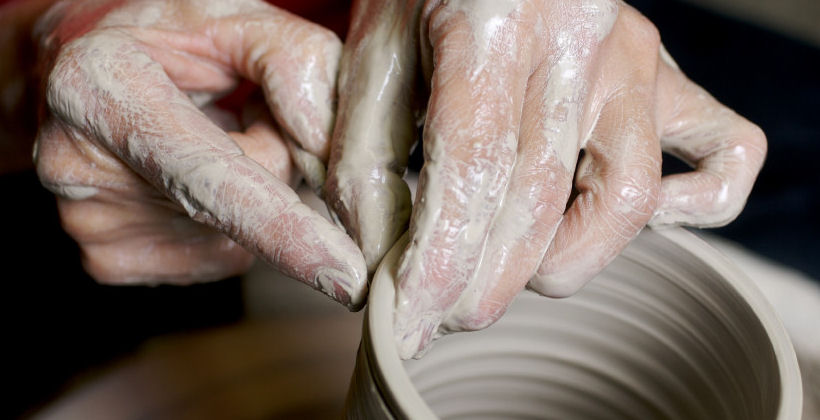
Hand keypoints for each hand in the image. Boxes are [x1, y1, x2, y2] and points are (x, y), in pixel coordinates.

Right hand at [34, 0, 366, 308]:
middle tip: (242, 111)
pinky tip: (189, 174)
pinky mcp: (109, 259)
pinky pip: (217, 254)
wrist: (76, 65)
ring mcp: (91, 224)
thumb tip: (325, 150)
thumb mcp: (232, 12)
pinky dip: (227, 219)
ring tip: (204, 136)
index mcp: (97, 88)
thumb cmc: (161, 33)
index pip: (209, 176)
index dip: (281, 227)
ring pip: (237, 234)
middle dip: (275, 161)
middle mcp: (80, 166)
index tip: (340, 275)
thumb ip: (294, 60)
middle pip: (242, 203)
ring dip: (251, 189)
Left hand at [325, 0, 765, 356]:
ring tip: (510, 264)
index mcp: (490, 20)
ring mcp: (634, 60)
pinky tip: (606, 216)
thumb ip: (366, 159)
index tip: (412, 322)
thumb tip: (377, 267)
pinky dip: (691, 207)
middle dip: (486, 283)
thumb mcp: (373, 57)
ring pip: (630, 198)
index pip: (472, 164)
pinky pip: (725, 154)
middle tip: (443, 313)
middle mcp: (577, 38)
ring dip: (565, 261)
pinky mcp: (669, 78)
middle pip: (541, 198)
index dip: (441, 259)